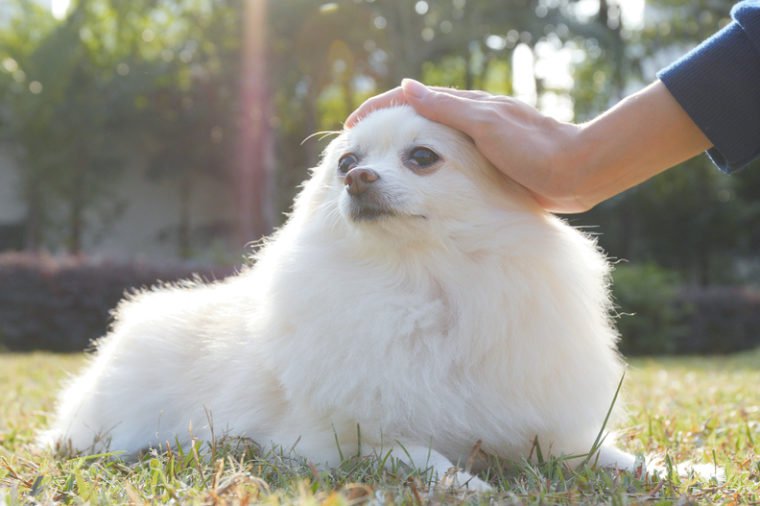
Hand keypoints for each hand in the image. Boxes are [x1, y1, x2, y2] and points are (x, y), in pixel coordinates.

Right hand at [346, 79, 710, 212]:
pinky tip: (417, 181)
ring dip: (402, 148)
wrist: (576, 171)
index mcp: (466, 106)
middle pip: (417, 118)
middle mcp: (469, 121)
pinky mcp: (488, 164)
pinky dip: (424, 166)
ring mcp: (478, 142)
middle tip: (359, 147)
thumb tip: (406, 87)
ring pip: (430, 141)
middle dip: (384, 128)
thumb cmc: (534, 147)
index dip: (379, 109)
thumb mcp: (485, 124)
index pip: (412, 100)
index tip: (352, 125)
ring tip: (378, 166)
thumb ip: (446, 107)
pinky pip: (446, 161)